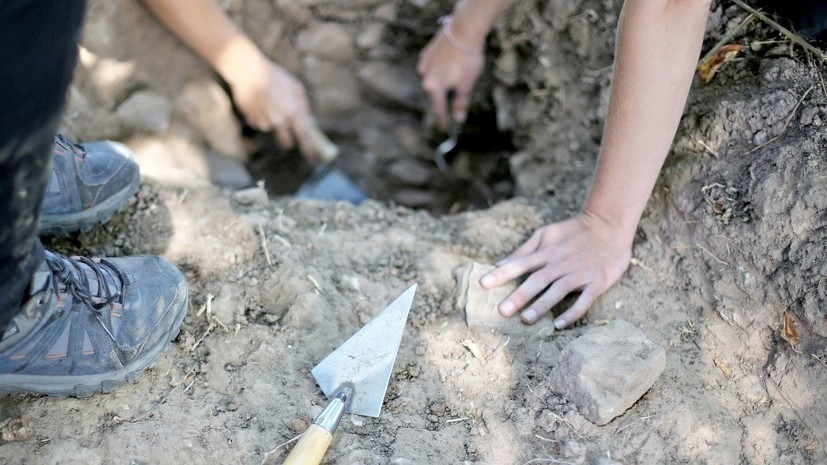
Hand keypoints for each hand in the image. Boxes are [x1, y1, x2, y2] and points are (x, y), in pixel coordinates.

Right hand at [226, 56, 315, 160]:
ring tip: (269, 102)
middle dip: (289, 140)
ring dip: (273, 122)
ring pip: (272, 129)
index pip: (303, 137)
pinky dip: (261, 116)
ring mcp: (263, 122)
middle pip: (286, 141)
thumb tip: (309, 123)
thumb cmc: (275, 77)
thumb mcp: (296, 88)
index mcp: (292, 113)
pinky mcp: (251, 120)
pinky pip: (260, 123)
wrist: (248, 72)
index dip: (308, 149)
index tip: (312, 158)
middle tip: (287, 129)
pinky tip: (260, 102)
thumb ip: (304, 108)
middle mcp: (278, 122)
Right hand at [417, 28, 483, 129]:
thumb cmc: (467, 60)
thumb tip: (459, 118)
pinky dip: (441, 71)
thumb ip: (460, 103)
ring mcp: (424, 64)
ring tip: (457, 77)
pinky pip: (433, 68)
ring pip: (433, 80)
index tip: (446, 130)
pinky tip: (452, 66)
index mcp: (433, 88)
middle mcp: (424, 77)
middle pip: (435, 95)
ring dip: (443, 84)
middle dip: (444, 100)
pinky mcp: (427, 53)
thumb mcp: (466, 85)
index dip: (443, 121)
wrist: (464, 29)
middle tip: (455, 103)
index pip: (438, 110)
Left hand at [479, 212, 631, 327]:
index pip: (520, 263)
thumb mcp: (546, 234)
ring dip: (542, 305)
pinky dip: (573, 312)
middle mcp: (560, 263)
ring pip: (558, 291)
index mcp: (546, 252)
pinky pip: (584, 300)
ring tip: (526, 320)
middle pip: (537, 280)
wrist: (609, 226)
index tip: (484, 284)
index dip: (502, 273)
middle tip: (502, 311)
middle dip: (519, 295)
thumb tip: (498, 264)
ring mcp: (579, 273)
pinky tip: (560, 325)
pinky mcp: (596, 282)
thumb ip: (523, 251)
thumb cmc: (573, 233)